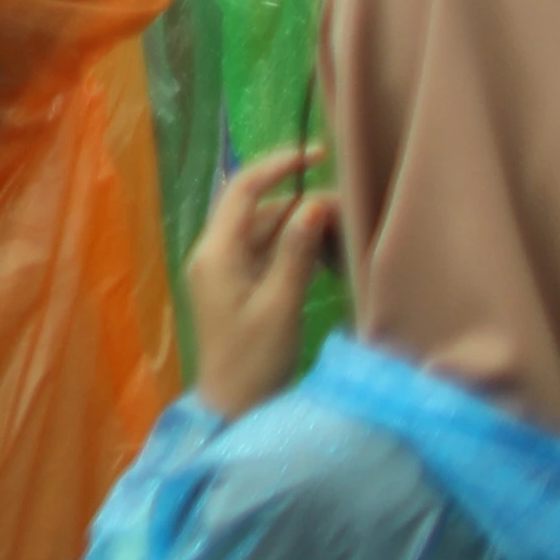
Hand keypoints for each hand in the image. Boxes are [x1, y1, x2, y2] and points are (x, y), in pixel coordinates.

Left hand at [191, 143, 335, 413]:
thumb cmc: (254, 359)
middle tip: (346, 205)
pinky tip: (325, 252)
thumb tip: (315, 203)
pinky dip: (294, 247)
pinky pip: (266, 253)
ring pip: (264, 231)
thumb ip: (295, 252)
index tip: (316, 154)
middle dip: (298, 200)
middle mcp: (214, 253)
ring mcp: (225, 270)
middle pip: (255, 208)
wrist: (234, 406)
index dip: (277, 166)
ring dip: (299, 225)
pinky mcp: (238, 287)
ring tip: (343, 226)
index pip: (242, 189)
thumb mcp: (280, 304)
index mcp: (215, 251)